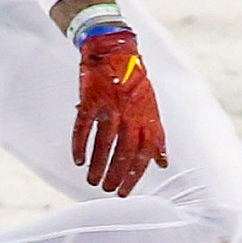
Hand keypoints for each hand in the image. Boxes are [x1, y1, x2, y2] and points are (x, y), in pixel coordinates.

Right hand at [71, 29, 166, 196]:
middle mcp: (131, 115)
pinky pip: (84, 127)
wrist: (115, 50)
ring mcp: (111, 107)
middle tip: (107, 189)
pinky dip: (80, 145)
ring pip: (104, 143)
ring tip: (92, 181)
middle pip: (124, 152)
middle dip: (116, 174)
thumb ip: (157, 136)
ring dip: (98, 165)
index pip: (143, 154)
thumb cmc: (134, 83)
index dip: (133, 176)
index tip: (125, 192)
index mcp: (147, 118)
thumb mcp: (152, 108)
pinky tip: (78, 160)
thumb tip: (163, 163)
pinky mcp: (92, 99)